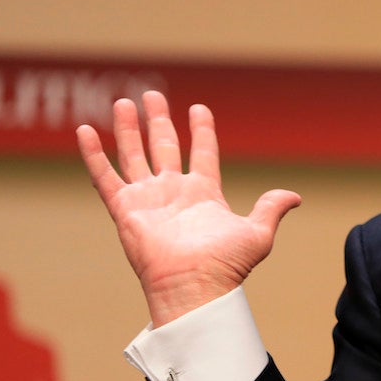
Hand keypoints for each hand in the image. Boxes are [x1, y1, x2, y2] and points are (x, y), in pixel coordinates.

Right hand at [76, 91, 300, 325]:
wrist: (194, 285)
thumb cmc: (226, 265)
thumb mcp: (258, 233)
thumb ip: (271, 208)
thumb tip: (295, 197)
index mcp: (204, 193)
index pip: (203, 152)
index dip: (202, 130)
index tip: (199, 108)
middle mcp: (174, 192)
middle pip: (164, 146)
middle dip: (158, 121)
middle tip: (152, 95)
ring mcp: (148, 198)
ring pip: (134, 154)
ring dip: (128, 129)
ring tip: (124, 102)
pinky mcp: (125, 208)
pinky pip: (105, 176)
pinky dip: (94, 154)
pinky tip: (85, 131)